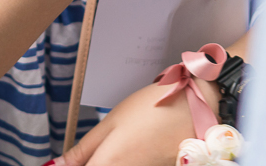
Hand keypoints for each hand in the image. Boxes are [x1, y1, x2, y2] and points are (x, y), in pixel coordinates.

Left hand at [56, 76, 218, 165]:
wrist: (196, 106)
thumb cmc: (152, 108)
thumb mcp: (111, 122)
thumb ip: (84, 150)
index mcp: (110, 164)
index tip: (70, 162)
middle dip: (91, 164)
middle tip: (89, 156)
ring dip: (108, 163)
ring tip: (114, 149)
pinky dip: (125, 163)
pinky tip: (129, 153)